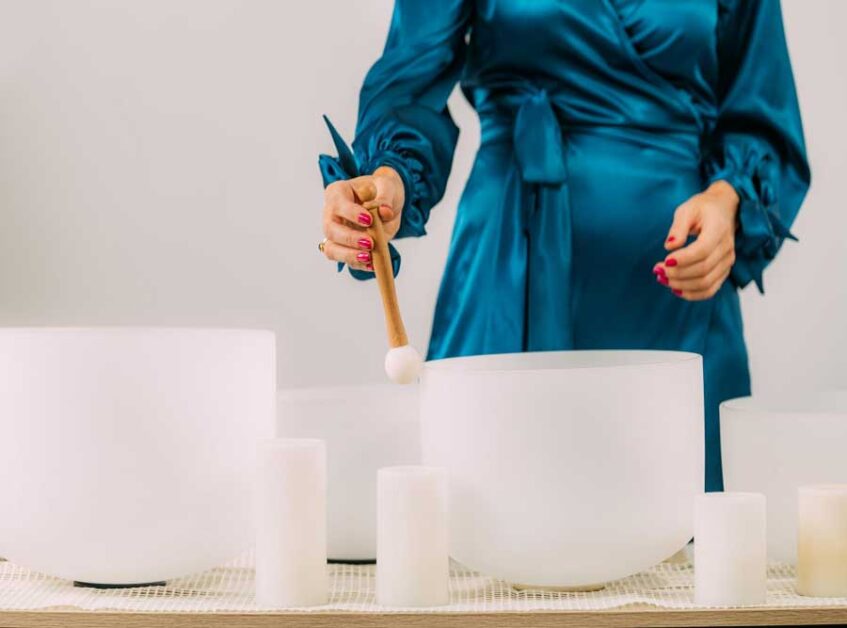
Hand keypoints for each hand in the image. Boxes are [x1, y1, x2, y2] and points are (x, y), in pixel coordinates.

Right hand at [321, 166, 403, 270]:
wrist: (386, 203)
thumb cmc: (381, 189)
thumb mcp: (387, 186)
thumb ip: (385, 197)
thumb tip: (385, 211)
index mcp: (338, 193)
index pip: (338, 204)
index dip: (351, 214)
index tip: (369, 220)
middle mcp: (331, 214)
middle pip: (330, 229)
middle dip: (349, 238)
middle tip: (370, 243)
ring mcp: (336, 233)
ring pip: (332, 249)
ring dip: (349, 256)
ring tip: (368, 258)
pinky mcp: (344, 247)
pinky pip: (346, 259)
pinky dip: (358, 264)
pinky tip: (372, 264)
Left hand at [653, 180, 739, 300]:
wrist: (725, 209)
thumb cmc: (703, 208)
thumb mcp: (687, 210)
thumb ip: (678, 228)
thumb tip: (670, 246)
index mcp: (718, 230)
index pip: (702, 251)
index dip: (682, 260)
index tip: (664, 261)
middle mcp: (727, 248)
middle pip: (702, 270)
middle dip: (676, 274)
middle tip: (657, 270)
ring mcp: (727, 261)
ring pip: (706, 283)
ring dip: (681, 285)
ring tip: (662, 279)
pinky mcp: (724, 270)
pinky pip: (710, 290)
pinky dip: (692, 294)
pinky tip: (675, 289)